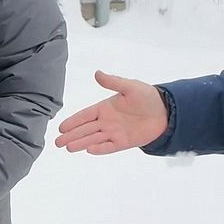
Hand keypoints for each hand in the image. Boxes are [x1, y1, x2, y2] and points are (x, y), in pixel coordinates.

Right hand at [54, 71, 169, 153]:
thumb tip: (97, 73)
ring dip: (81, 143)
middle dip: (71, 136)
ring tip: (68, 148)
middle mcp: (106, 122)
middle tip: (57, 142)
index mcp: (105, 108)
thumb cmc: (148, 97)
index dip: (73, 121)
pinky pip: (109, 146)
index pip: (85, 115)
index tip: (61, 127)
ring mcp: (114, 133)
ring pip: (93, 138)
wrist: (166, 112)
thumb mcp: (129, 86)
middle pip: (85, 129)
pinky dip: (100, 148)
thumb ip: (113, 82)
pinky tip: (89, 150)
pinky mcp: (124, 142)